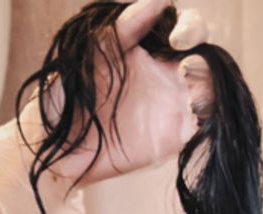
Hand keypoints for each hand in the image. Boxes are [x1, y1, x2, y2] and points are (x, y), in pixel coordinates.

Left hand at [28, 0, 215, 185]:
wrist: (51, 150)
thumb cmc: (61, 98)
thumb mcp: (84, 57)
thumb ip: (120, 30)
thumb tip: (157, 1)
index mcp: (146, 48)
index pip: (181, 26)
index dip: (188, 26)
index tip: (175, 37)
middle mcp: (165, 72)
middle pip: (203, 52)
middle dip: (204, 53)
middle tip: (185, 65)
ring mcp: (172, 104)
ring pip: (210, 86)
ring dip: (212, 84)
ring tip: (192, 92)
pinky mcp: (172, 137)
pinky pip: (203, 125)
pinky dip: (208, 117)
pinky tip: (194, 114)